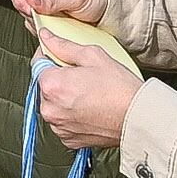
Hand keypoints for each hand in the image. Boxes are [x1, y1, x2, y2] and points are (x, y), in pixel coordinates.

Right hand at [6, 0, 105, 27]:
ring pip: (25, 16)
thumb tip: (30, 1)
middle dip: (30, 13)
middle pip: (17, 2)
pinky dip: (43, 28)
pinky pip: (34, 25)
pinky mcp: (42, 15)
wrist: (104, 5)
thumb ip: (51, 0)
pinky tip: (56, 25)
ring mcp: (37, 1)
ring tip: (57, 19)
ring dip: (38, 22)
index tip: (28, 9)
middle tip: (45, 17)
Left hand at [30, 28, 141, 149]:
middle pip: (45, 86)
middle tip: (82, 76)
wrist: (138, 118)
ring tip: (89, 94)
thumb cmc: (120, 89)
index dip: (49, 56)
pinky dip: (71, 115)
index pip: (38, 64)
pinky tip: (89, 108)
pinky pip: (63, 122)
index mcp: (52, 85)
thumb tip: (47, 38)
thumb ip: (64, 46)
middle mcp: (50, 109)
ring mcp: (58, 126)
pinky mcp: (68, 139)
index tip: (59, 56)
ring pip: (53, 105)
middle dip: (58, 79)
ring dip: (64, 98)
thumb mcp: (93, 56)